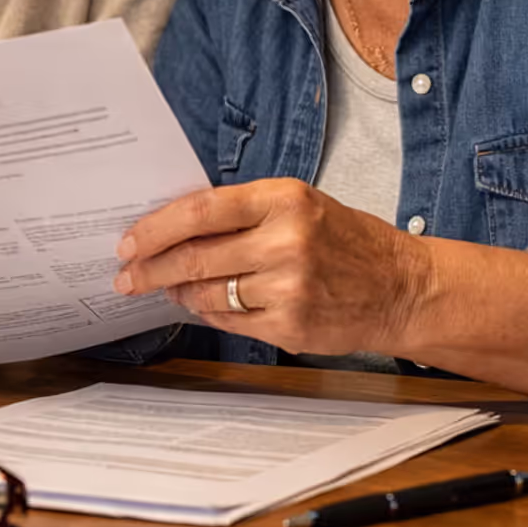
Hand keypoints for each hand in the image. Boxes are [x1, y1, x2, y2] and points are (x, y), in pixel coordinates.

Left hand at [113, 178, 430, 357]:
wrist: (401, 287)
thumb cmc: (345, 240)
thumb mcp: (300, 204)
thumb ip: (242, 212)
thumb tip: (174, 227)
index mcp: (284, 200)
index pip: (200, 211)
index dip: (155, 228)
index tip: (129, 241)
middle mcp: (286, 241)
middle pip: (194, 257)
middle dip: (150, 269)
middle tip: (127, 276)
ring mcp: (289, 288)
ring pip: (206, 293)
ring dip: (178, 292)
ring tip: (168, 288)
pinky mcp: (290, 326)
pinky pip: (229, 321)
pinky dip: (209, 314)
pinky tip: (204, 305)